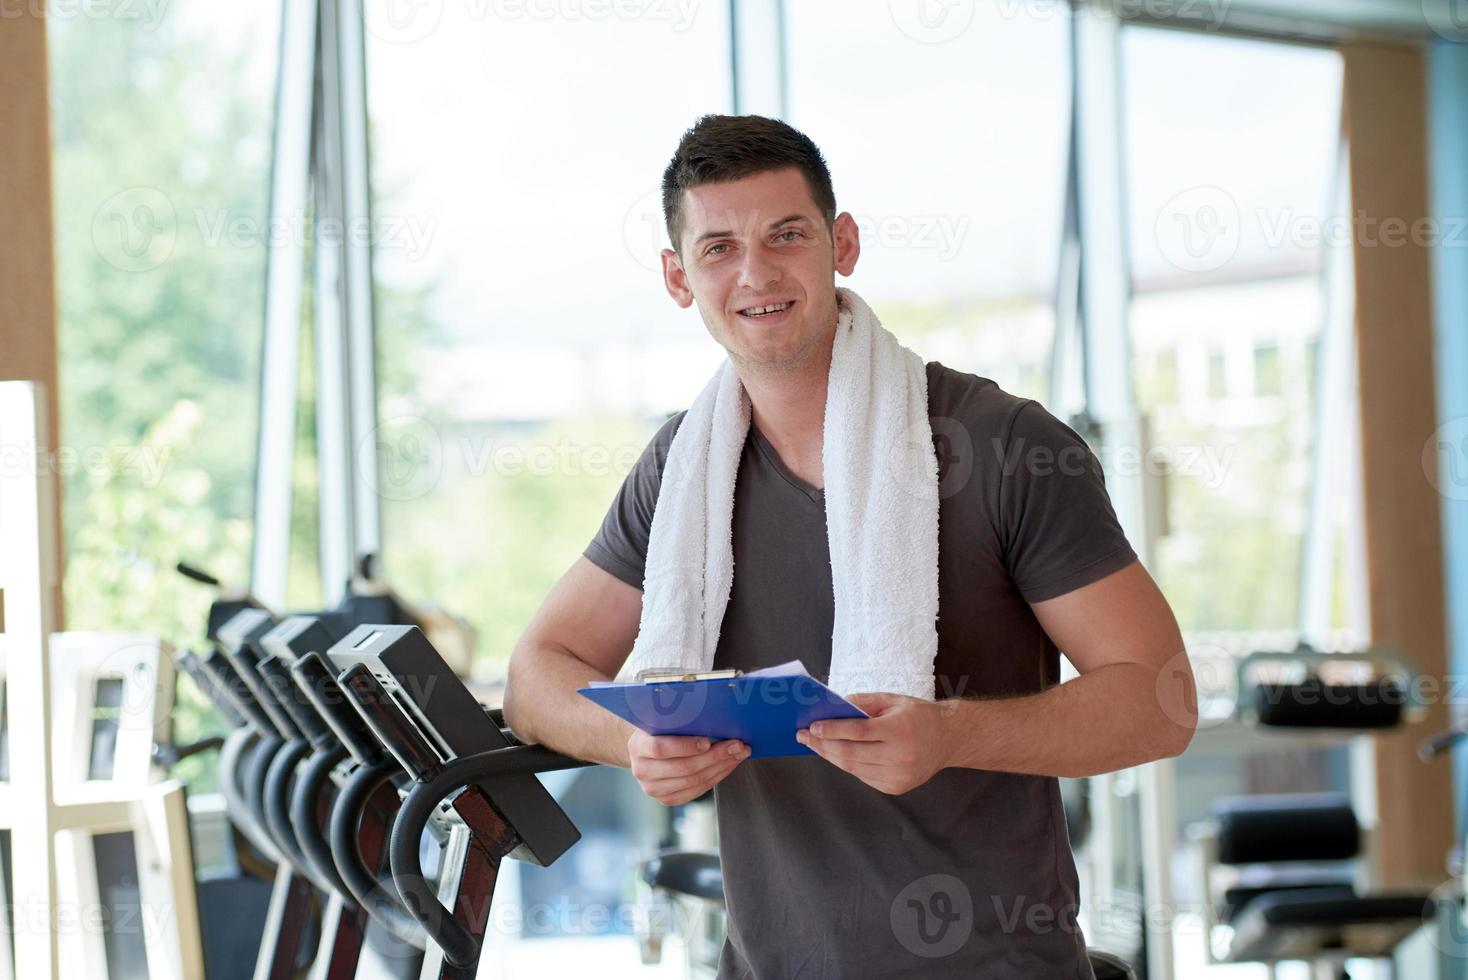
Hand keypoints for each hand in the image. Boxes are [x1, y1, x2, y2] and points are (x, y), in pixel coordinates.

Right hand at [627, 731, 750, 805]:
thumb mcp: (661, 720)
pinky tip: (727, 765)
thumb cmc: (659, 729)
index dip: (685, 746)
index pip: (660, 749)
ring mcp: (653, 788)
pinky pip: (697, 791)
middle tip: (737, 745)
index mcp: (637, 746)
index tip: (708, 740)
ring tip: (738, 754)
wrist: (646, 750)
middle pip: (684, 768)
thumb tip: (714, 714)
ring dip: (722, 767)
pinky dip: (716, 777)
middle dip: (716, 756)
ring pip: (694, 781)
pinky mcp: (667, 799)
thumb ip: (678, 719)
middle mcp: (642, 770)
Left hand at [796, 692, 954, 794]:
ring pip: (853, 767)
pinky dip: (847, 764)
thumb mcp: (893, 700)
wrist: (949, 740)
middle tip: (803, 736)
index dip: (832, 730)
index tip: (812, 727)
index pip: (858, 732)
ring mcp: (898, 776)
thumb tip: (832, 706)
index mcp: (900, 730)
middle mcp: (900, 756)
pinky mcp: (895, 787)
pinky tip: (835, 754)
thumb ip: (862, 701)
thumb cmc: (919, 716)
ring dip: (830, 756)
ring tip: (814, 745)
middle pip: (851, 753)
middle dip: (822, 745)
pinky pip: (863, 776)